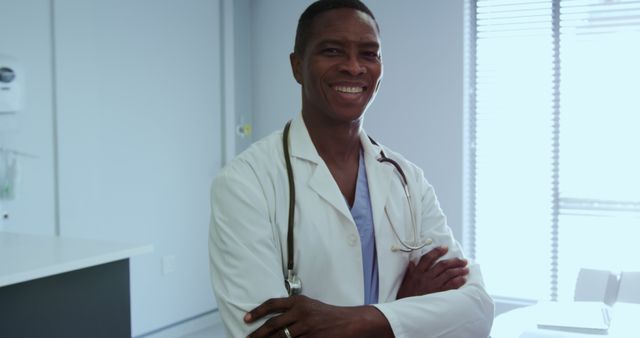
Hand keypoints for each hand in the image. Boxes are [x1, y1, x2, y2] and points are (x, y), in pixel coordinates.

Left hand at [244, 295, 392, 337]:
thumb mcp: (310, 305)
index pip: (272, 304)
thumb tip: (273, 320)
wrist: (349, 322)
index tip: (246, 319)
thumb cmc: (328, 314)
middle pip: (273, 324)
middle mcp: (301, 312)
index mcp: (298, 301)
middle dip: (258, 334)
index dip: (257, 312)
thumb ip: (293, 310)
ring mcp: (306, 327)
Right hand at [396, 246, 468, 298]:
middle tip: (463, 260)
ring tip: (466, 268)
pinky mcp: (438, 294)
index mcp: (417, 272)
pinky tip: (463, 279)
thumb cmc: (406, 295)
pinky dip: (458, 281)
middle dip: (454, 261)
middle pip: (442, 265)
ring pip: (448, 274)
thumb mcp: (406, 281)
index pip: (428, 258)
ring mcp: (432, 285)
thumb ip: (410, 270)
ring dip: (459, 270)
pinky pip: (450, 286)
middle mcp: (425, 277)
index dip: (437, 251)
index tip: (445, 247)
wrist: (407, 310)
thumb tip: (412, 261)